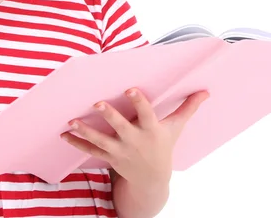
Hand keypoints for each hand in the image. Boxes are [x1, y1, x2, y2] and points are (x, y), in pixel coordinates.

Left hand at [61, 89, 208, 187]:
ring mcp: (120, 151)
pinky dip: (77, 143)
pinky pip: (91, 151)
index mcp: (151, 130)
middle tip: (97, 103)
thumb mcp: (176, 128)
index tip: (130, 89)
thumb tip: (206, 91)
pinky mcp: (109, 157)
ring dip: (86, 131)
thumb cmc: (164, 146)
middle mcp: (135, 141)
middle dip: (109, 116)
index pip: (146, 113)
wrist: (153, 180)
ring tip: (72, 120)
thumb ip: (188, 107)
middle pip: (120, 127)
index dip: (138, 101)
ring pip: (101, 141)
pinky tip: (65, 134)